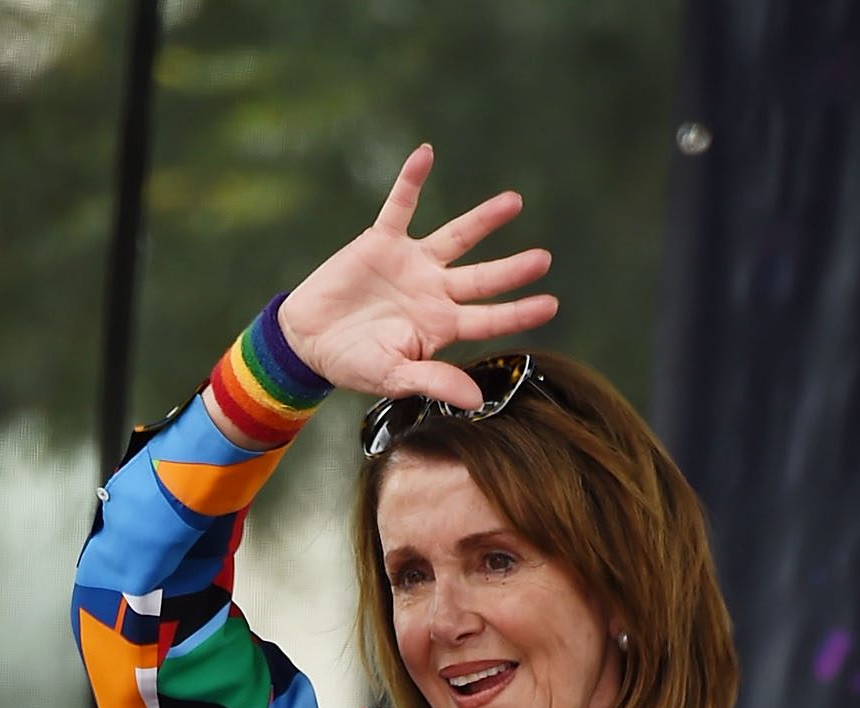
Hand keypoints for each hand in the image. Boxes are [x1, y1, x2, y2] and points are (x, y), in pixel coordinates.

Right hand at [277, 143, 558, 406]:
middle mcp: (435, 291)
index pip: (489, 318)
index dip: (519, 312)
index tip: (551, 305)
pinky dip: (411, 181)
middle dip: (512, 269)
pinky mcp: (381, 242)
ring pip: (456, 237)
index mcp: (442, 325)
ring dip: (483, 220)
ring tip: (514, 202)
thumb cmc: (355, 363)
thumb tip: (477, 401)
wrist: (308, 341)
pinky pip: (399, 206)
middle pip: (482, 278)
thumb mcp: (394, 378)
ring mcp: (412, 265)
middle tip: (543, 258)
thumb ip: (434, 381)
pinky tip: (425, 154)